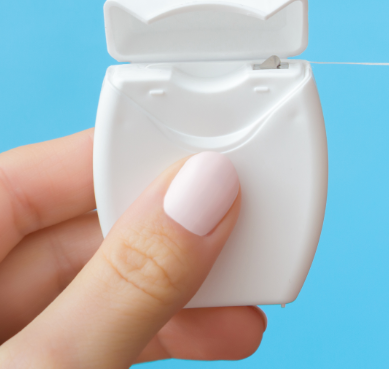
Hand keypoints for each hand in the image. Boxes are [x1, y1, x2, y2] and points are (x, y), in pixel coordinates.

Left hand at [0, 131, 265, 366]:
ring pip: (100, 285)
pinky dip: (161, 328)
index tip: (211, 156)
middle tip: (249, 227)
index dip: (126, 156)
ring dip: (184, 289)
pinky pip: (102, 332)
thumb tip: (204, 194)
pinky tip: (216, 331)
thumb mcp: (44, 368)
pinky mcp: (36, 364)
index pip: (36, 174)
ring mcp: (6, 335)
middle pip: (79, 229)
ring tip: (249, 299)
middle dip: (175, 234)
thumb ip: (123, 285)